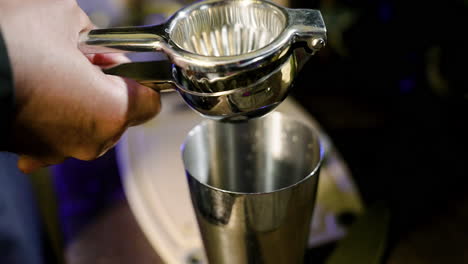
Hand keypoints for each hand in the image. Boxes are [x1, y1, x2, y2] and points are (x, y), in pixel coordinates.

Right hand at [0, 0, 160, 172]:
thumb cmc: (7, 44)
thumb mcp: (62, 15)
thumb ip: (94, 33)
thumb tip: (95, 44)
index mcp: (109, 113)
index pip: (151, 102)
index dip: (141, 78)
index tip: (126, 64)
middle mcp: (89, 141)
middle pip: (120, 113)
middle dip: (108, 85)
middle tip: (85, 60)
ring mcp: (58, 151)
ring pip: (89, 123)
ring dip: (81, 98)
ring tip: (56, 71)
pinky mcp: (31, 150)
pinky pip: (58, 133)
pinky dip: (56, 114)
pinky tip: (40, 93)